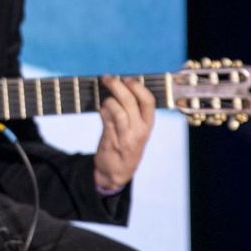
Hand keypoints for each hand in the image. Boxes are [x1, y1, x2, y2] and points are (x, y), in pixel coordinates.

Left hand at [93, 75, 155, 190]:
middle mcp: (140, 130)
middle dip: (117, 86)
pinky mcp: (112, 142)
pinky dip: (102, 110)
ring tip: (105, 99)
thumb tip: (120, 86)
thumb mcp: (136, 130)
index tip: (127, 78)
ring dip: (108, 100)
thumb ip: (132, 112)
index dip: (138, 87)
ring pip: (118, 111)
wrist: (117, 172)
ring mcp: (126, 137)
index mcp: (148, 125)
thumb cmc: (126, 145)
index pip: (148, 101)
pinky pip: (106, 120)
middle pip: (130, 102)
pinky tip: (101, 109)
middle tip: (107, 78)